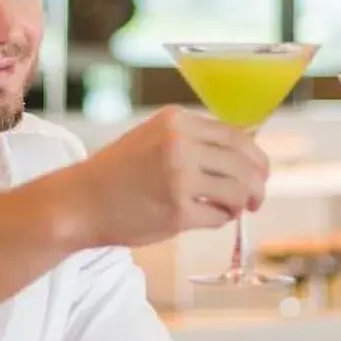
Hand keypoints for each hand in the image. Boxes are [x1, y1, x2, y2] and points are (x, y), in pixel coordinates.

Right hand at [60, 107, 268, 248]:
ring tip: (235, 210)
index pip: (235, 135)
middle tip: (257, 198)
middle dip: (258, 183)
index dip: (255, 157)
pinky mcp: (177, 211)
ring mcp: (179, 178)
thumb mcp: (153, 138)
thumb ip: (192, 140)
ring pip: (236, 190)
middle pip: (243, 162)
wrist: (79, 201)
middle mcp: (180, 144)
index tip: (260, 172)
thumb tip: (241, 155)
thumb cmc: (117, 173)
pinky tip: (211, 218)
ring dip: (242, 203)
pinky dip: (221, 219)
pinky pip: (218, 216)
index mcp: (176, 121)